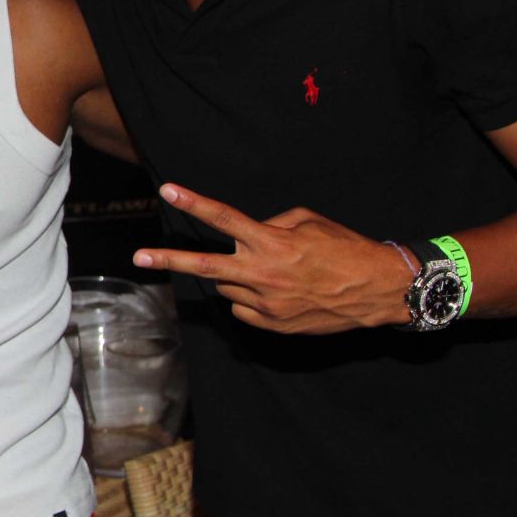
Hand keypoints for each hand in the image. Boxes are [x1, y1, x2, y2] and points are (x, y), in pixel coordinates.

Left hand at [133, 183, 412, 334]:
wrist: (378, 292)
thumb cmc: (346, 249)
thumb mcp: (310, 222)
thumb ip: (272, 225)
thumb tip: (247, 236)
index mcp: (272, 242)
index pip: (224, 219)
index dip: (195, 203)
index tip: (168, 190)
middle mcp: (263, 273)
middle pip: (204, 267)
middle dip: (168, 260)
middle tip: (138, 257)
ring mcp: (266, 303)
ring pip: (227, 286)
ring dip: (235, 276)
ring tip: (269, 272)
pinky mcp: (272, 325)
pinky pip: (243, 308)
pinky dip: (250, 298)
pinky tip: (277, 293)